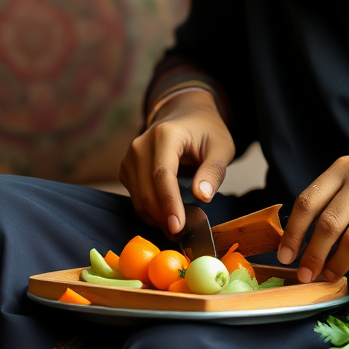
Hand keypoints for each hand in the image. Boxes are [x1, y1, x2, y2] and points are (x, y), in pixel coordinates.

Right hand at [119, 88, 234, 235]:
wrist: (186, 115)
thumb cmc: (206, 131)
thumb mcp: (221, 146)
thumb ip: (213, 170)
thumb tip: (202, 196)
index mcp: (165, 135)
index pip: (162, 175)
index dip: (169, 204)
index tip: (179, 227)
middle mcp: (141, 144)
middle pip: (147, 191)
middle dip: (164, 217)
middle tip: (184, 234)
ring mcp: (130, 156)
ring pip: (138, 199)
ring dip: (157, 218)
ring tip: (179, 226)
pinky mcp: (127, 168)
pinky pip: (135, 197)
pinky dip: (150, 211)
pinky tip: (168, 214)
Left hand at [276, 132, 348, 282]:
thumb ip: (337, 191)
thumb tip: (304, 232)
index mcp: (346, 167)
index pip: (309, 201)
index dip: (293, 232)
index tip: (285, 256)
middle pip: (329, 226)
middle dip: (313, 256)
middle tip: (306, 276)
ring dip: (339, 265)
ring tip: (331, 276)